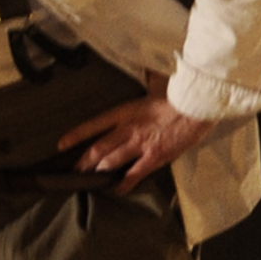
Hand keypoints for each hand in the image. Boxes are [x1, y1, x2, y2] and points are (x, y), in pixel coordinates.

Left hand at [62, 83, 217, 194]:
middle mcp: (128, 128)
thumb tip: (145, 69)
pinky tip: (117, 190)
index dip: (76, 136)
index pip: (94, 124)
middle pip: (98, 148)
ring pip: (111, 161)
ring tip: (89, 181)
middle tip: (74, 171)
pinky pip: (135, 174)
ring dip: (99, 172)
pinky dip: (124, 184)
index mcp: (126, 111)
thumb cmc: (180, 94)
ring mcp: (141, 143)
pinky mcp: (156, 156)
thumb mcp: (156, 85)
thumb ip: (145, 81)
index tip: (62, 144)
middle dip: (84, 162)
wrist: (198, 104)